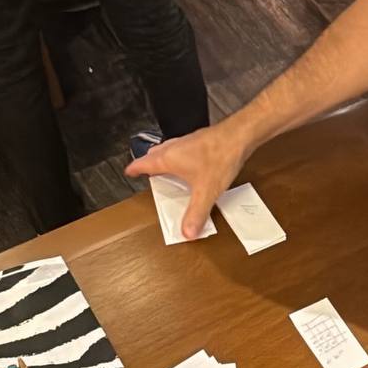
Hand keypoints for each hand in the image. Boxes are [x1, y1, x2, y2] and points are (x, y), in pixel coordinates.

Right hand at [125, 117, 251, 239]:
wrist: (239, 136)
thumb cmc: (220, 156)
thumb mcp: (205, 192)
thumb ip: (195, 213)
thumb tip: (187, 231)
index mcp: (168, 159)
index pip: (142, 163)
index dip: (134, 169)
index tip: (129, 173)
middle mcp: (174, 148)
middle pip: (153, 156)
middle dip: (148, 165)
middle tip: (147, 175)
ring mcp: (186, 142)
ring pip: (167, 151)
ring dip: (163, 161)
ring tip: (165, 172)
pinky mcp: (199, 141)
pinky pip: (181, 149)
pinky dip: (178, 158)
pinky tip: (189, 166)